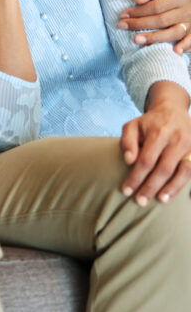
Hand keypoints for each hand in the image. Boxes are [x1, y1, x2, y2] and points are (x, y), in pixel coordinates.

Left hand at [118, 0, 190, 53]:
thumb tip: (139, 0)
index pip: (156, 7)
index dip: (138, 12)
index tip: (123, 15)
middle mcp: (188, 9)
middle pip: (162, 20)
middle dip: (140, 24)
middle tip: (122, 26)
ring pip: (175, 32)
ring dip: (155, 38)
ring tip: (136, 40)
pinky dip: (184, 46)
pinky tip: (174, 52)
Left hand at [120, 83, 190, 204]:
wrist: (173, 109)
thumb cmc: (149, 122)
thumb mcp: (132, 126)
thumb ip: (127, 142)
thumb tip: (129, 161)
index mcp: (159, 132)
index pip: (146, 160)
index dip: (136, 177)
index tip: (126, 190)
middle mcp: (178, 139)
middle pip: (164, 169)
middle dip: (151, 187)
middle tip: (139, 202)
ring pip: (184, 172)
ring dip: (172, 188)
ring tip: (159, 201)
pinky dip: (185, 184)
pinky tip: (177, 195)